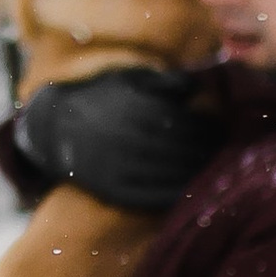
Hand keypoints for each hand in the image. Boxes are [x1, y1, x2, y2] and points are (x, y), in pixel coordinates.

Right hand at [8, 67, 220, 214]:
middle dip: (203, 151)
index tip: (221, 129)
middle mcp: (124, 139)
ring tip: (210, 169)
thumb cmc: (100, 99)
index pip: (181, 122)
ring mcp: (115, 167)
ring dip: (192, 173)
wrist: (53, 127)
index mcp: (131, 110)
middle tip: (221, 151)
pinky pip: (146, 196)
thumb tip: (196, 86)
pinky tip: (187, 190)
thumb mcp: (127, 80)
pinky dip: (170, 195)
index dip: (205, 128)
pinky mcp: (108, 189)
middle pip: (177, 149)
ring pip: (165, 173)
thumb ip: (162, 82)